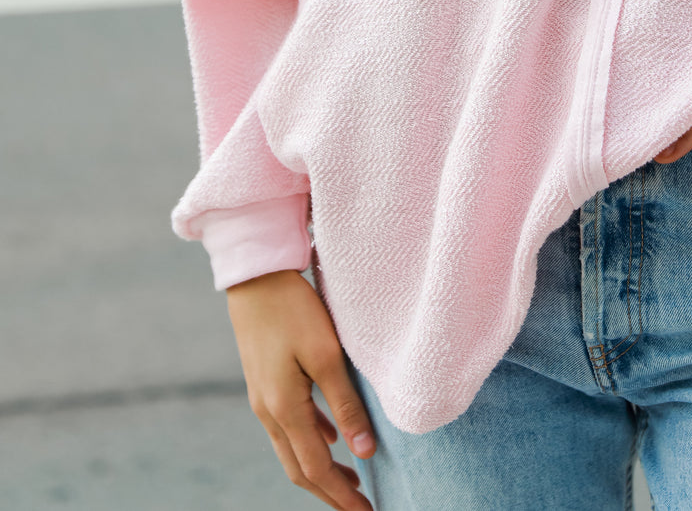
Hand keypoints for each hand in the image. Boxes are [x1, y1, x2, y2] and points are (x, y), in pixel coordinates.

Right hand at [227, 269, 375, 510]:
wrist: (255, 276)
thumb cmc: (294, 309)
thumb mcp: (326, 354)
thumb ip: (345, 403)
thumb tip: (365, 454)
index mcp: (283, 409)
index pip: (316, 469)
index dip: (341, 496)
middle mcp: (268, 411)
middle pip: (299, 469)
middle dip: (330, 493)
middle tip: (359, 507)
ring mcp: (263, 397)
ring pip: (292, 450)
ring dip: (320, 469)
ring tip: (350, 480)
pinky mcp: (265, 382)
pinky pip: (288, 426)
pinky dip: (311, 441)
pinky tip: (330, 437)